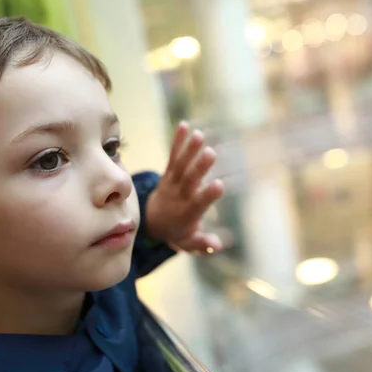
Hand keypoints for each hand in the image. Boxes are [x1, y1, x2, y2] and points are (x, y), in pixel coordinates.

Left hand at [145, 122, 223, 253]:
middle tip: (211, 153)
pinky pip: (172, 156)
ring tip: (199, 135)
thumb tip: (218, 245)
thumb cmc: (179, 233)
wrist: (153, 222)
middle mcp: (179, 196)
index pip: (198, 204)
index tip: (219, 184)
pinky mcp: (168, 173)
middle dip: (200, 167)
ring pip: (180, 165)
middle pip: (189, 181)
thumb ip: (203, 243)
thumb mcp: (189, 244)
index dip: (208, 195)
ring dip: (189, 149)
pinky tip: (184, 125)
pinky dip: (177, 141)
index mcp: (187, 214)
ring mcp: (172, 183)